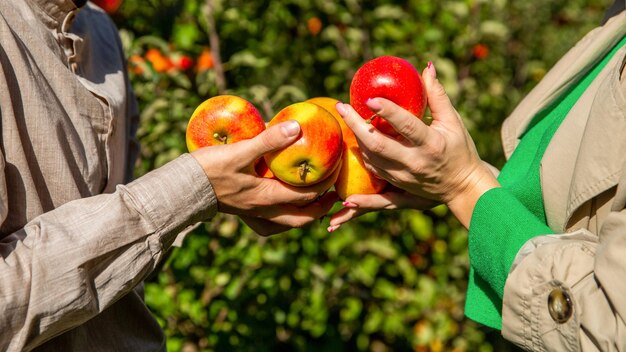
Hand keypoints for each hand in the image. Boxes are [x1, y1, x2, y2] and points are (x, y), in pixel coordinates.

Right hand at [191, 121, 338, 234]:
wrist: (181, 187)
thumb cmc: (209, 168)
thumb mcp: (240, 151)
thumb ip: (268, 140)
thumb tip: (296, 127)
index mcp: (266, 197)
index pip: (306, 195)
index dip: (324, 184)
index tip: (335, 170)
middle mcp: (263, 211)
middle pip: (301, 218)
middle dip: (320, 208)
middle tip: (332, 195)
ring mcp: (252, 215)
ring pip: (286, 223)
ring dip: (303, 215)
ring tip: (314, 202)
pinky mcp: (243, 213)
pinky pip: (269, 223)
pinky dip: (283, 218)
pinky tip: (283, 208)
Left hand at [335, 62, 499, 227]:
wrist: (462, 187)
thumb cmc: (459, 149)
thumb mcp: (453, 122)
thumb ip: (437, 96)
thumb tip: (426, 67)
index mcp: (431, 144)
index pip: (406, 126)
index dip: (387, 111)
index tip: (369, 98)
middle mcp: (414, 162)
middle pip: (378, 145)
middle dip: (356, 125)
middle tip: (341, 106)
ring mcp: (403, 176)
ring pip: (370, 157)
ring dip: (356, 137)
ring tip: (346, 117)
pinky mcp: (396, 185)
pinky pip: (372, 170)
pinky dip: (361, 154)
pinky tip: (353, 141)